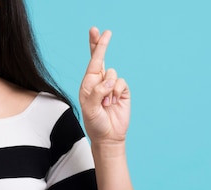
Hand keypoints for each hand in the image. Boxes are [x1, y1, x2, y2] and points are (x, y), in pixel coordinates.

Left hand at [79, 27, 130, 144]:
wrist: (109, 136)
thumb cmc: (95, 123)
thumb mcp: (89, 108)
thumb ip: (97, 92)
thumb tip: (109, 80)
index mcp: (87, 84)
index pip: (92, 61)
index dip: (95, 45)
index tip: (96, 31)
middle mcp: (99, 82)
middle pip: (101, 58)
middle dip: (102, 44)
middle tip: (105, 31)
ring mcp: (111, 86)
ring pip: (112, 73)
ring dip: (108, 89)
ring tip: (106, 104)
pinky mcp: (122, 91)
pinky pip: (121, 82)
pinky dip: (117, 92)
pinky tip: (114, 102)